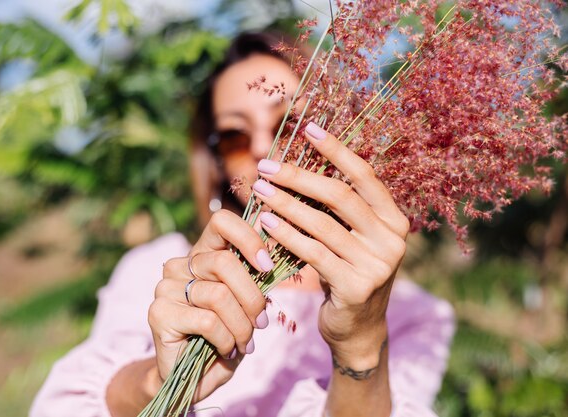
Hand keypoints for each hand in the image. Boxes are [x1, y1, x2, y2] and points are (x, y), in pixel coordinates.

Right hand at [147, 210, 271, 402]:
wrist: (193, 378)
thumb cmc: (224, 337)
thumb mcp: (246, 304)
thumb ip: (254, 277)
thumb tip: (276, 249)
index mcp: (202, 255)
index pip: (221, 222)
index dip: (248, 238)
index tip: (267, 266)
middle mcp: (180, 265)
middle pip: (225, 263)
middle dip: (252, 298)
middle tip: (261, 322)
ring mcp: (166, 287)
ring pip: (219, 295)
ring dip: (241, 326)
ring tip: (245, 343)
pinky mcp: (159, 313)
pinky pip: (207, 321)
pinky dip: (226, 339)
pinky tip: (226, 350)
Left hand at [253, 122, 409, 369]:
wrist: (358, 328)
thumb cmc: (347, 272)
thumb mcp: (351, 238)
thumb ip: (337, 209)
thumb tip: (298, 166)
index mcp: (394, 220)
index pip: (365, 176)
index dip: (336, 150)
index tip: (308, 128)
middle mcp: (392, 239)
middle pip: (340, 196)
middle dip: (299, 177)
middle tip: (266, 166)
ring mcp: (378, 265)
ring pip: (322, 224)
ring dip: (285, 204)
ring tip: (258, 190)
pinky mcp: (357, 287)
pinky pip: (313, 253)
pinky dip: (286, 235)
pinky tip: (265, 223)